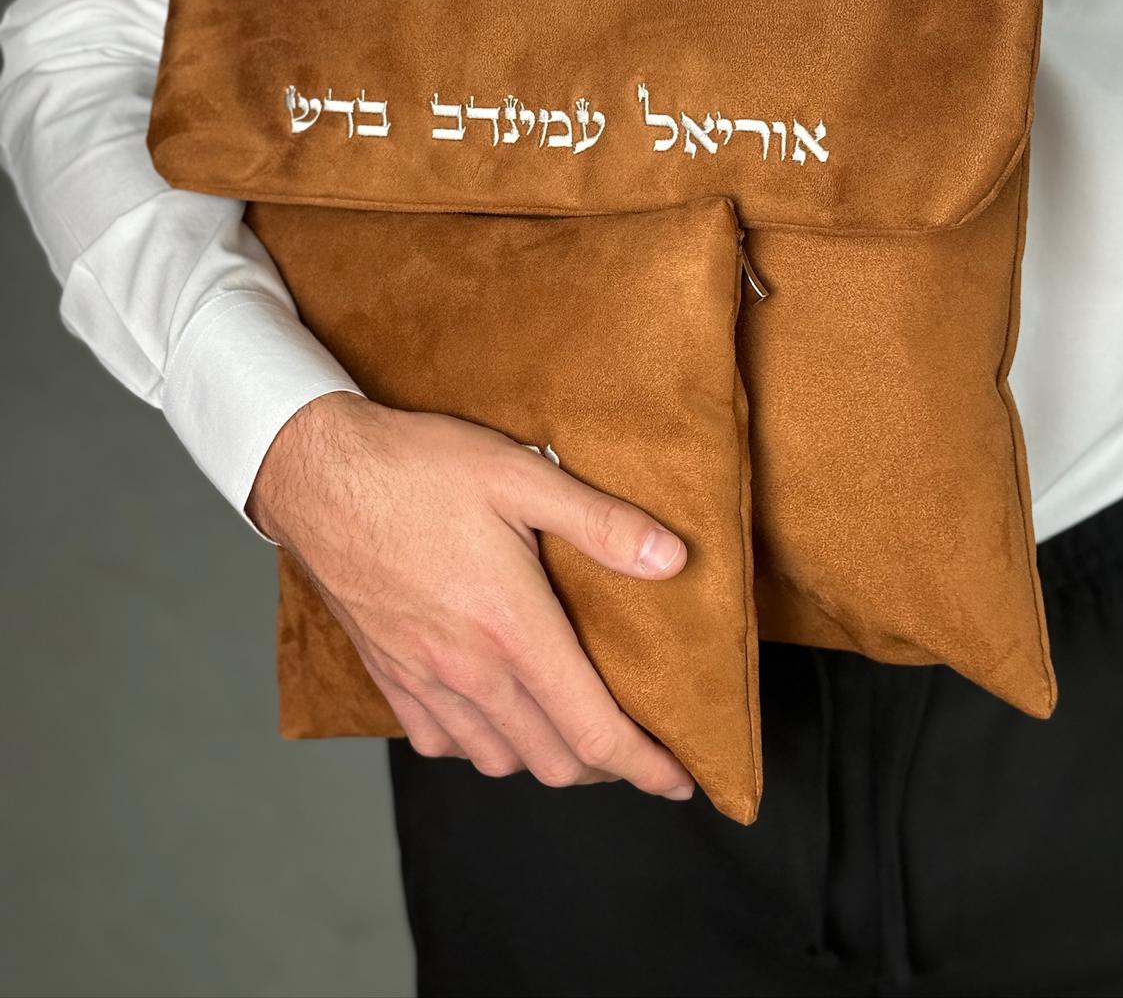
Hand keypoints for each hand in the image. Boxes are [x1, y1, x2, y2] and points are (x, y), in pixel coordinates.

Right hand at [247, 391, 694, 798]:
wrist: (318, 474)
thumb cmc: (417, 468)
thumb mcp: (520, 474)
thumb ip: (600, 522)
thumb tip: (673, 559)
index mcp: (512, 628)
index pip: (592, 730)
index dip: (645, 765)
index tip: (680, 778)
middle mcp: (469, 671)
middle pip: (552, 760)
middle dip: (604, 765)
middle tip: (635, 742)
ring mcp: (423, 680)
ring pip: (498, 760)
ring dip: (544, 756)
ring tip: (571, 726)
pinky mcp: (388, 675)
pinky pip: (442, 743)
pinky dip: (480, 744)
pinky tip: (495, 711)